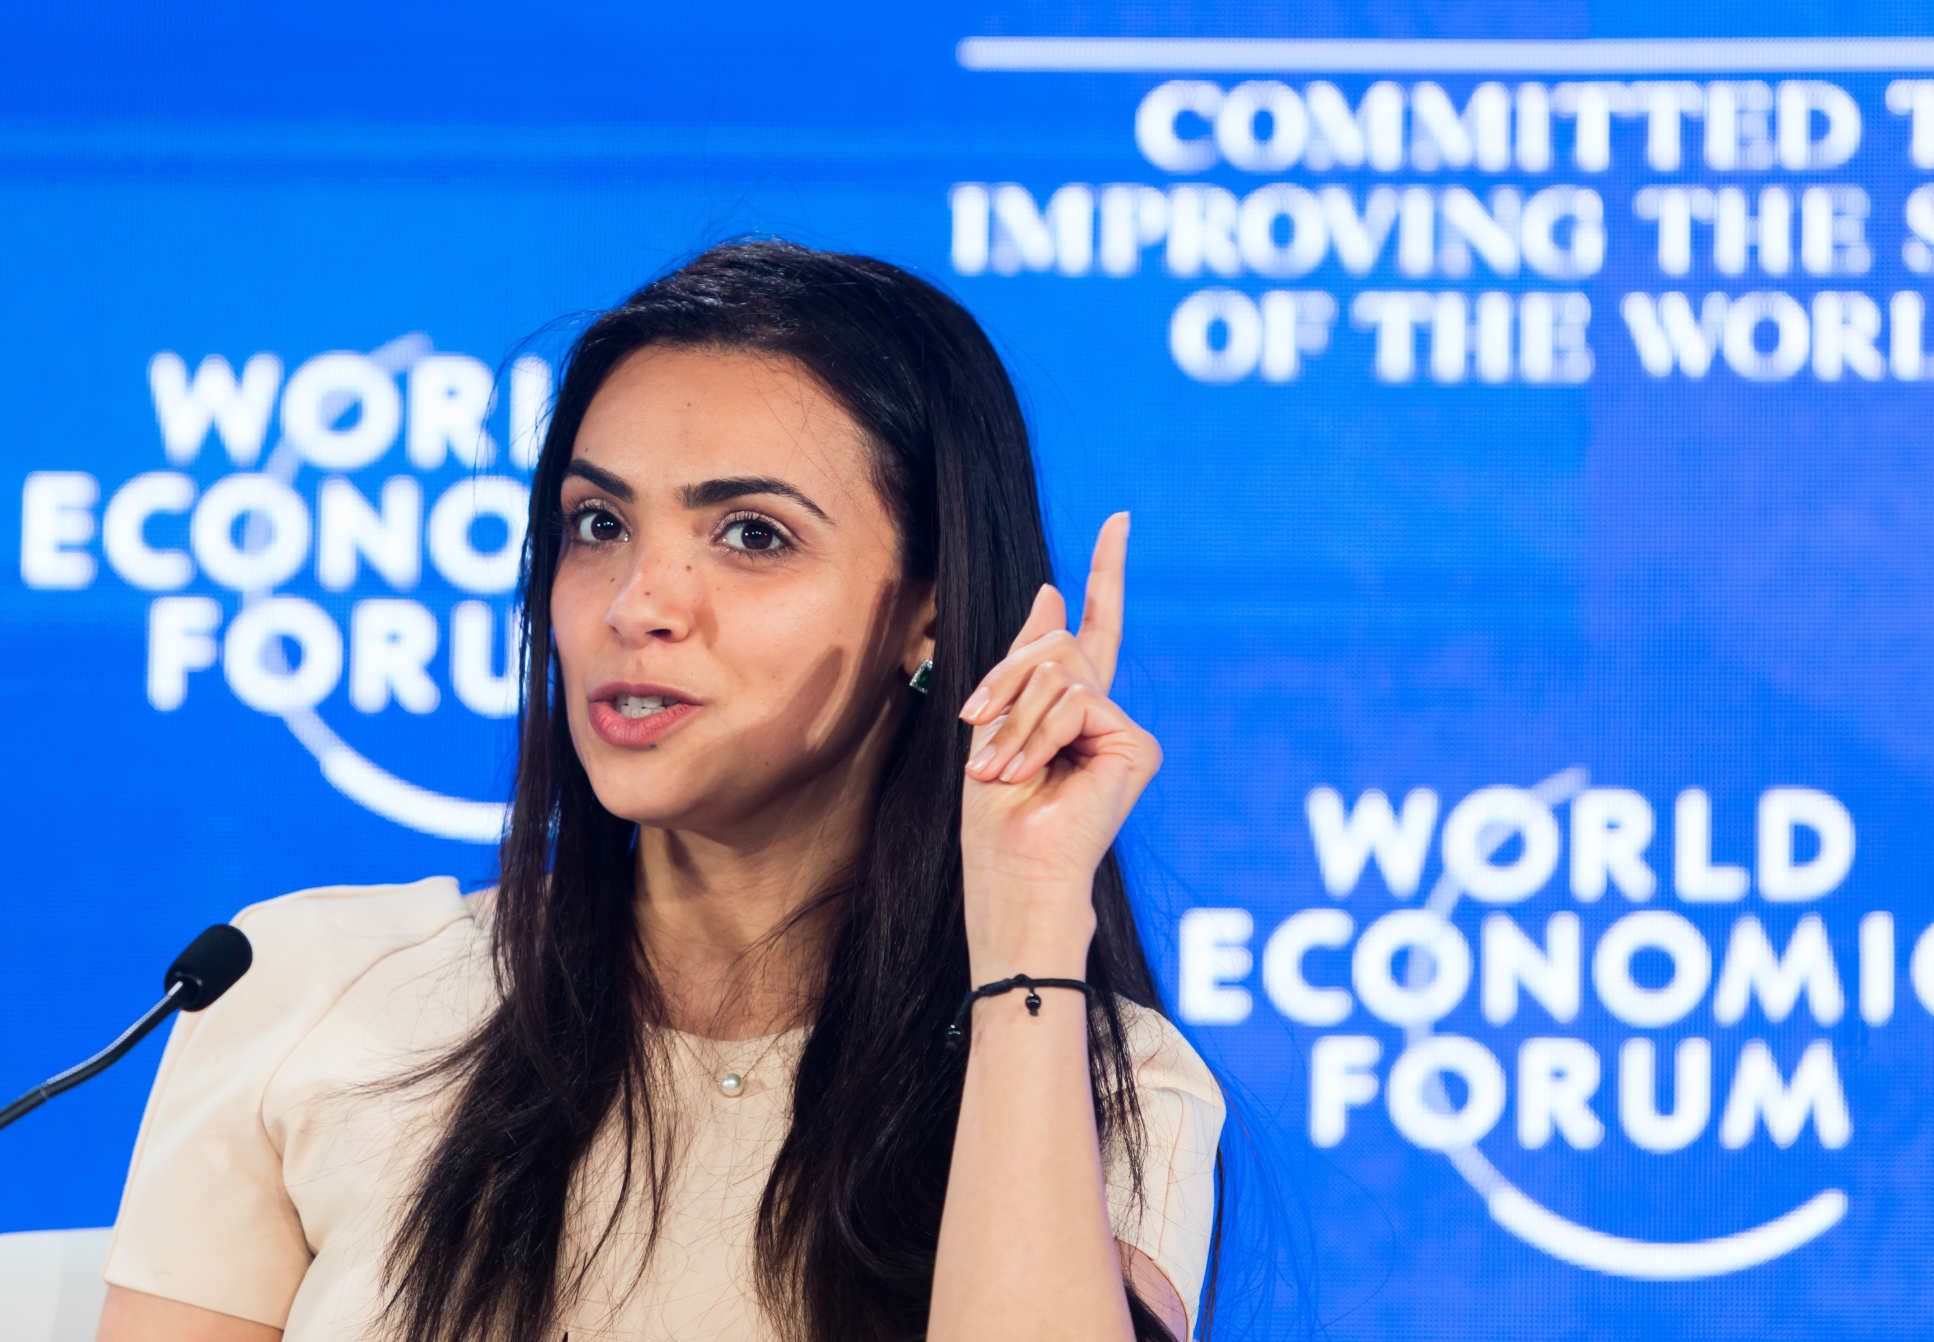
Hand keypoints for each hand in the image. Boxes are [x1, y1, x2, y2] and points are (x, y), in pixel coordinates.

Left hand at [956, 512, 1163, 977]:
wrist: (1015, 872)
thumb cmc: (995, 817)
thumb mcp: (994, 722)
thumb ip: (1025, 660)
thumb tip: (1052, 592)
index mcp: (1071, 707)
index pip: (1094, 627)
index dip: (1104, 573)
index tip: (1118, 519)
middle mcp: (1104, 714)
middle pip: (1057, 646)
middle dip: (1006, 681)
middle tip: (981, 732)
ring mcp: (1123, 731)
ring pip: (1062, 672)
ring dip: (1015, 718)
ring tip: (1002, 769)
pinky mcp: (1137, 747)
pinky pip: (1078, 702)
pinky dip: (1041, 733)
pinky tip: (1033, 770)